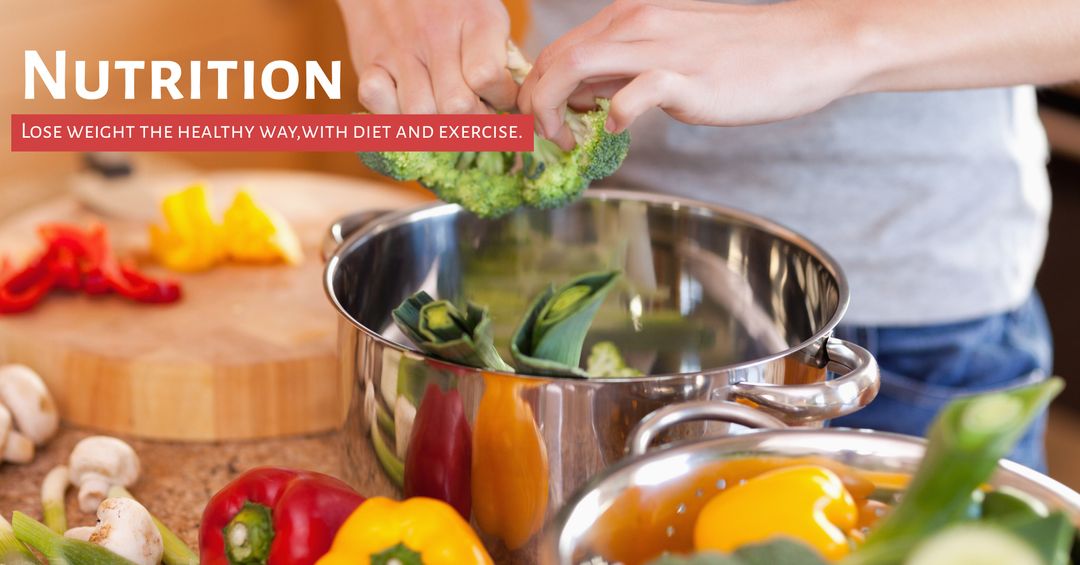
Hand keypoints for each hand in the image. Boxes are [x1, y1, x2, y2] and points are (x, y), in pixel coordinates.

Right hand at [336, 0, 518, 112]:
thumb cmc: (449, 6)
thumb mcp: (484, 18)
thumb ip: (502, 59)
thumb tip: (518, 108)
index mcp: (475, 21)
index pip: (488, 78)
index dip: (500, 100)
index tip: (499, 99)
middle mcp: (435, 36)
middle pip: (457, 107)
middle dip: (472, 123)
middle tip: (473, 115)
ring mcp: (400, 51)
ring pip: (420, 114)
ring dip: (435, 126)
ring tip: (443, 115)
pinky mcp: (369, 63)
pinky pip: (377, 102)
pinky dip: (392, 114)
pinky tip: (407, 106)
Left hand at [518, 0, 864, 147]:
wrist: (805, 47)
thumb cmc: (738, 56)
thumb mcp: (666, 53)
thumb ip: (620, 69)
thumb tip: (579, 97)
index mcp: (627, 17)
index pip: (556, 50)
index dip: (534, 90)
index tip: (540, 124)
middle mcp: (635, 23)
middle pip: (552, 58)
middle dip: (530, 104)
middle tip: (541, 141)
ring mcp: (659, 48)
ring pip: (573, 67)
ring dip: (552, 110)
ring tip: (563, 143)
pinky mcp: (686, 78)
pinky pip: (632, 94)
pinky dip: (614, 116)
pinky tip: (621, 131)